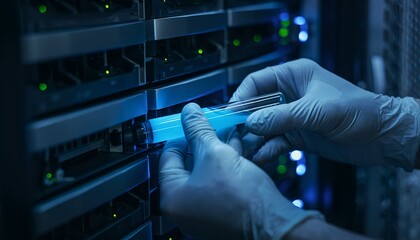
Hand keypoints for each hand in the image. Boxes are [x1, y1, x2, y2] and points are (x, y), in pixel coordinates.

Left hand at [159, 103, 320, 239]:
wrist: (273, 224)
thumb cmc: (241, 199)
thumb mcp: (215, 153)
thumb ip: (198, 130)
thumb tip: (189, 113)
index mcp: (172, 197)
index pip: (168, 157)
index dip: (181, 135)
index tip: (192, 124)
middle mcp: (184, 209)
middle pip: (188, 165)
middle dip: (204, 143)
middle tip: (212, 128)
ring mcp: (203, 213)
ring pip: (207, 174)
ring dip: (218, 153)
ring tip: (229, 136)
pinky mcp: (221, 214)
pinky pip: (218, 185)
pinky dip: (226, 168)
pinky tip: (238, 153)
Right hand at [231, 58, 419, 169]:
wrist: (382, 137)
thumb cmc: (360, 111)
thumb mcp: (318, 111)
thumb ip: (282, 116)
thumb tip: (252, 123)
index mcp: (294, 76)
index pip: (257, 82)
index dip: (241, 96)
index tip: (231, 113)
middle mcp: (290, 95)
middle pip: (256, 106)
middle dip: (245, 121)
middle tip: (233, 135)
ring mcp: (293, 117)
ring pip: (263, 126)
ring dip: (254, 138)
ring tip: (244, 150)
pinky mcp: (298, 135)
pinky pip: (275, 142)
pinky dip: (267, 149)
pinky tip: (261, 157)